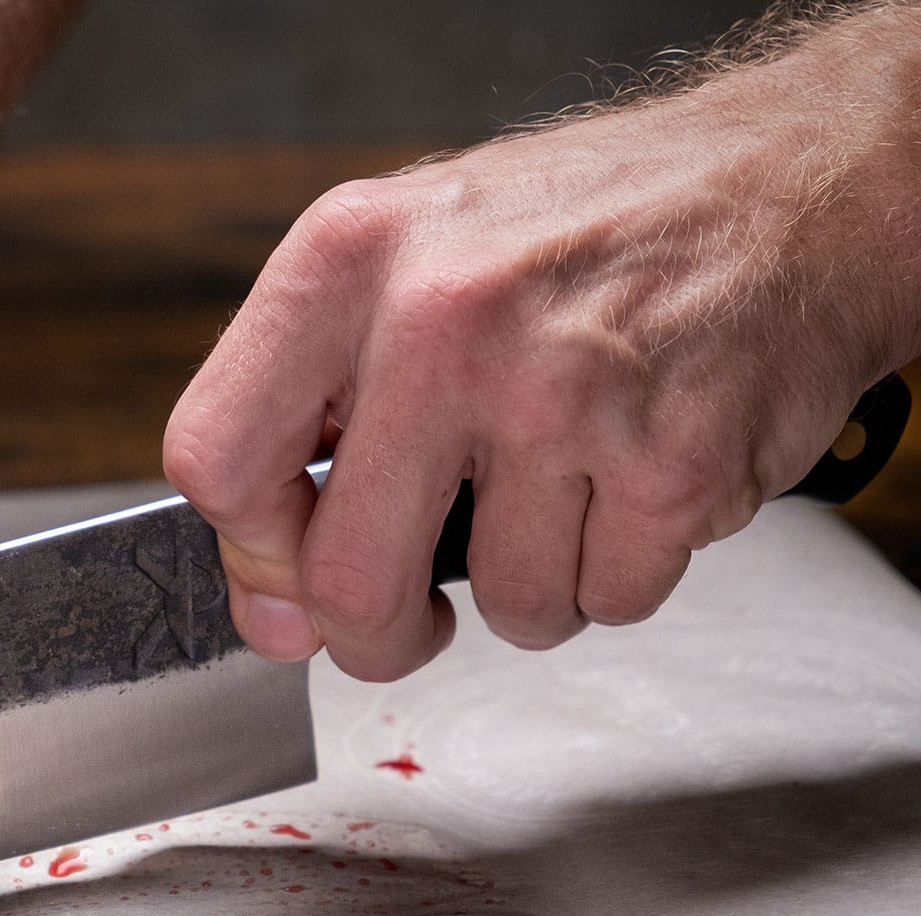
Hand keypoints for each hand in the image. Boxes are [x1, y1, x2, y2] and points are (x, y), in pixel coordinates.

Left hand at [164, 35, 916, 680]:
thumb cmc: (579, 239)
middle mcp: (441, 318)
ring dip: (530, 590)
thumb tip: (269, 609)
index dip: (250, 552)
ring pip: (503, 609)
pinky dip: (620, 573)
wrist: (790, 186)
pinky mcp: (673, 456)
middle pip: (346, 578)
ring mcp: (561, 390)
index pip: (217, 458)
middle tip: (409, 622)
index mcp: (346, 260)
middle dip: (378, 637)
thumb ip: (309, 421)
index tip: (288, 573)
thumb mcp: (405, 266)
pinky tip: (633, 484)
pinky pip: (609, 600)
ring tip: (562, 494)